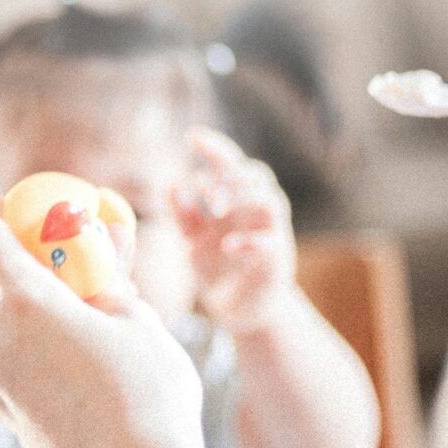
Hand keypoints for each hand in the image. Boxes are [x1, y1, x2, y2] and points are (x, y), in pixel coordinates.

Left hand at [0, 198, 208, 447]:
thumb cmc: (148, 402)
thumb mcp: (140, 320)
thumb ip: (107, 276)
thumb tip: (101, 244)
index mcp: (19, 301)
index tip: (39, 222)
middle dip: (38, 267)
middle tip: (92, 277)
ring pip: (6, 321)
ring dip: (45, 314)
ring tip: (105, 335)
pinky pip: (12, 360)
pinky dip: (41, 353)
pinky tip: (90, 377)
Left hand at [174, 128, 298, 333]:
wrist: (242, 310)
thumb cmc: (219, 270)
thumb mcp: (194, 240)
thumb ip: (183, 214)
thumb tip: (170, 185)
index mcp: (237, 201)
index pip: (232, 164)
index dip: (216, 148)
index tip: (192, 137)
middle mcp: (257, 212)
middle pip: (257, 175)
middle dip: (229, 175)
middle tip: (202, 187)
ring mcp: (271, 234)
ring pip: (271, 201)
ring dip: (243, 198)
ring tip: (215, 208)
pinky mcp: (277, 261)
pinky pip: (270, 243)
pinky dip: (249, 240)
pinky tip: (228, 246)